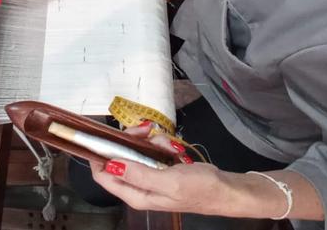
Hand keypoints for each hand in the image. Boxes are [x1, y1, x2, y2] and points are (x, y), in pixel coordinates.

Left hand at [88, 125, 235, 216]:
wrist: (226, 189)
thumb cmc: (200, 189)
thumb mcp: (169, 181)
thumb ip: (139, 174)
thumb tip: (111, 165)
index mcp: (136, 195)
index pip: (103, 175)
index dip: (100, 155)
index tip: (107, 136)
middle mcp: (139, 186)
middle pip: (120, 157)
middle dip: (132, 142)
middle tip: (146, 132)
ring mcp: (150, 176)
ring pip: (137, 150)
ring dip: (152, 142)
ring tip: (170, 145)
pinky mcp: (161, 168)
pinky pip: (152, 150)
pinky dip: (162, 144)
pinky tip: (175, 148)